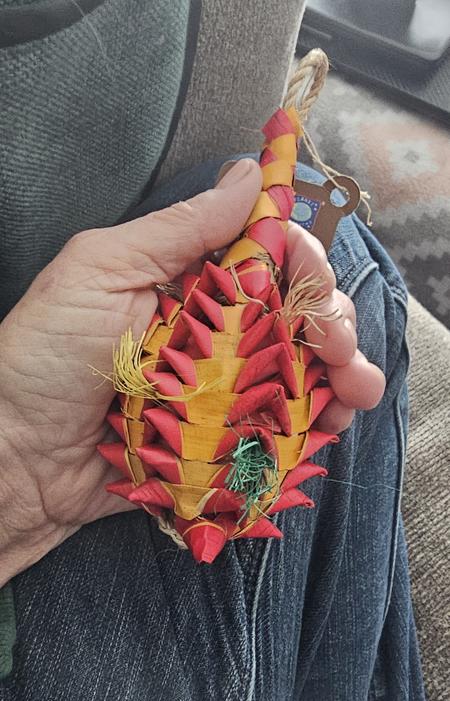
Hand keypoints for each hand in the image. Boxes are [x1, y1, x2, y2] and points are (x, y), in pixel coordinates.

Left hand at [0, 159, 382, 583]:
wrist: (15, 457)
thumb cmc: (43, 356)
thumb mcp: (101, 269)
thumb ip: (179, 228)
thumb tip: (249, 174)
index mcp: (187, 280)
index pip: (266, 256)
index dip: (302, 263)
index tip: (315, 284)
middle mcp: (212, 329)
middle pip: (295, 314)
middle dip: (332, 323)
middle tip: (338, 347)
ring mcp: (220, 388)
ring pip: (299, 370)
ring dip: (341, 374)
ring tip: (355, 391)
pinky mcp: (221, 438)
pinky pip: (280, 426)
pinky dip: (315, 422)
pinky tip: (331, 422)